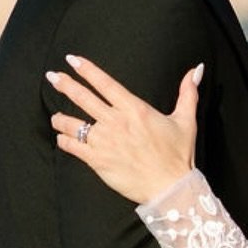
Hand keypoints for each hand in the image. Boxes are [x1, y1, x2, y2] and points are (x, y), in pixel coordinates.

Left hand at [47, 54, 201, 202]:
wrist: (170, 187)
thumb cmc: (178, 154)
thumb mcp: (186, 120)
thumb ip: (188, 92)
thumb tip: (196, 69)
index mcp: (135, 109)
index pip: (105, 83)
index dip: (87, 70)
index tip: (72, 59)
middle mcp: (116, 122)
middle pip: (83, 98)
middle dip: (65, 85)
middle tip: (51, 76)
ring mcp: (105, 141)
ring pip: (73, 123)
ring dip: (61, 118)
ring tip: (55, 117)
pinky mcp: (98, 160)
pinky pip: (73, 147)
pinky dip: (64, 141)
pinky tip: (61, 138)